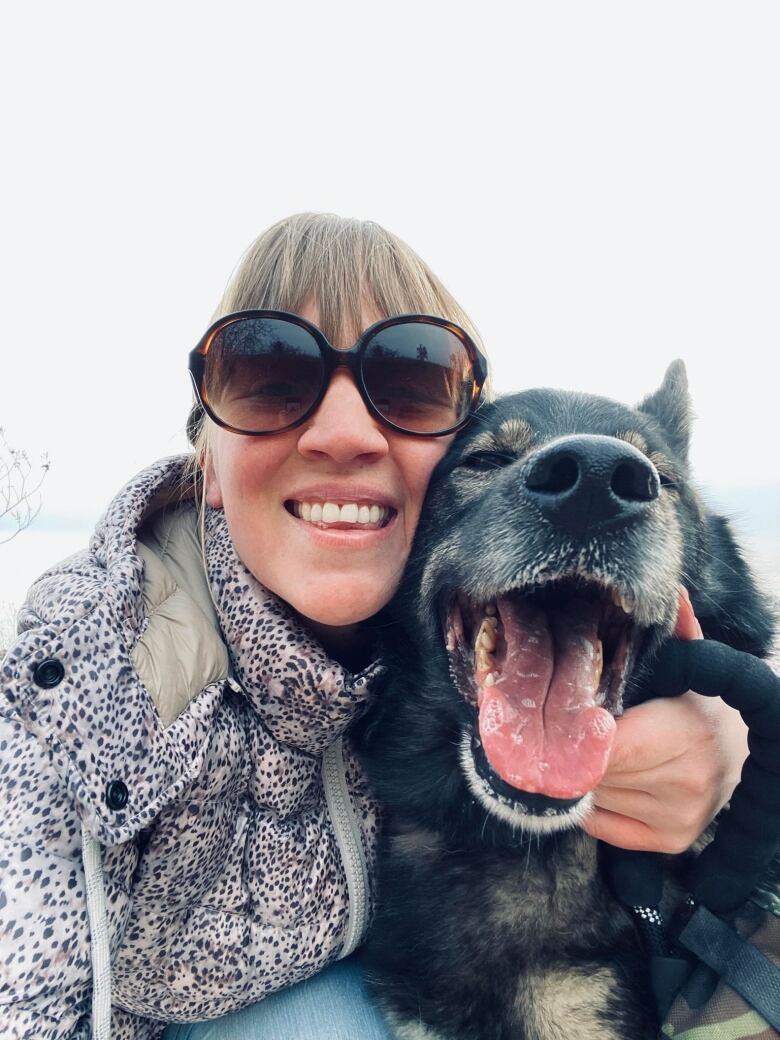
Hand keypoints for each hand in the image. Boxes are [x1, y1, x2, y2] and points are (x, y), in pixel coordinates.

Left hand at [581, 587, 749, 852]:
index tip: (560, 714)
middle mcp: (686, 781)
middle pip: (593, 770)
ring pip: (591, 796)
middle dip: (574, 749)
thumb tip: (672, 591)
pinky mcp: (669, 842)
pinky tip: (606, 777)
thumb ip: (675, 631)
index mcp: (686, 731)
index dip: (577, 729)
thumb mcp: (690, 663)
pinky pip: (598, 823)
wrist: (740, 756)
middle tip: (571, 727)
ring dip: (580, 774)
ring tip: (596, 749)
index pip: (607, 742)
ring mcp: (678, 817)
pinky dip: (591, 802)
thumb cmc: (697, 703)